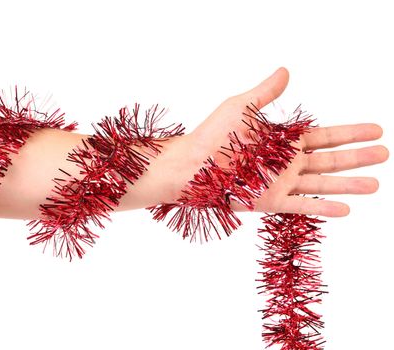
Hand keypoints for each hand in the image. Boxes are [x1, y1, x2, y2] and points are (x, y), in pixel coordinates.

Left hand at [175, 67, 388, 216]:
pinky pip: (301, 205)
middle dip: (357, 157)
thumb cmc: (212, 135)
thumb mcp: (241, 107)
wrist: (191, 165)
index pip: (324, 136)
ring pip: (322, 185)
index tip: (375, 129)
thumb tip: (285, 71)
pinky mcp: (269, 200)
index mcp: (282, 140)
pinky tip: (345, 209)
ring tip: (375, 184)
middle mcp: (285, 162)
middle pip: (330, 160)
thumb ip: (266, 93)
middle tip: (384, 153)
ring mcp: (279, 183)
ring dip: (348, 184)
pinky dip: (323, 208)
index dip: (350, 133)